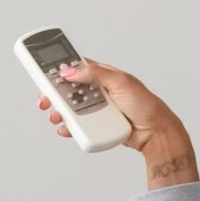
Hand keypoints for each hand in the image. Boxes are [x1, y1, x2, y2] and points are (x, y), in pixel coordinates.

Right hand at [33, 58, 196, 182]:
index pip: (77, 67)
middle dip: (53, 94)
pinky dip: (68, 127)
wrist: (155, 132)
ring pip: (70, 108)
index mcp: (103, 75)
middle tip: (44, 99)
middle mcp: (98, 91)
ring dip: (59, 112)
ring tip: (55, 116)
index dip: (60, 69)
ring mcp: (97, 109)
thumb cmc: (145, 104)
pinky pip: (78, 125)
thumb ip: (95, 73)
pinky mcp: (97, 125)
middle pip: (68, 89)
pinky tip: (65, 128)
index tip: (44, 71)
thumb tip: (71, 71)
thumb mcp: (121, 82)